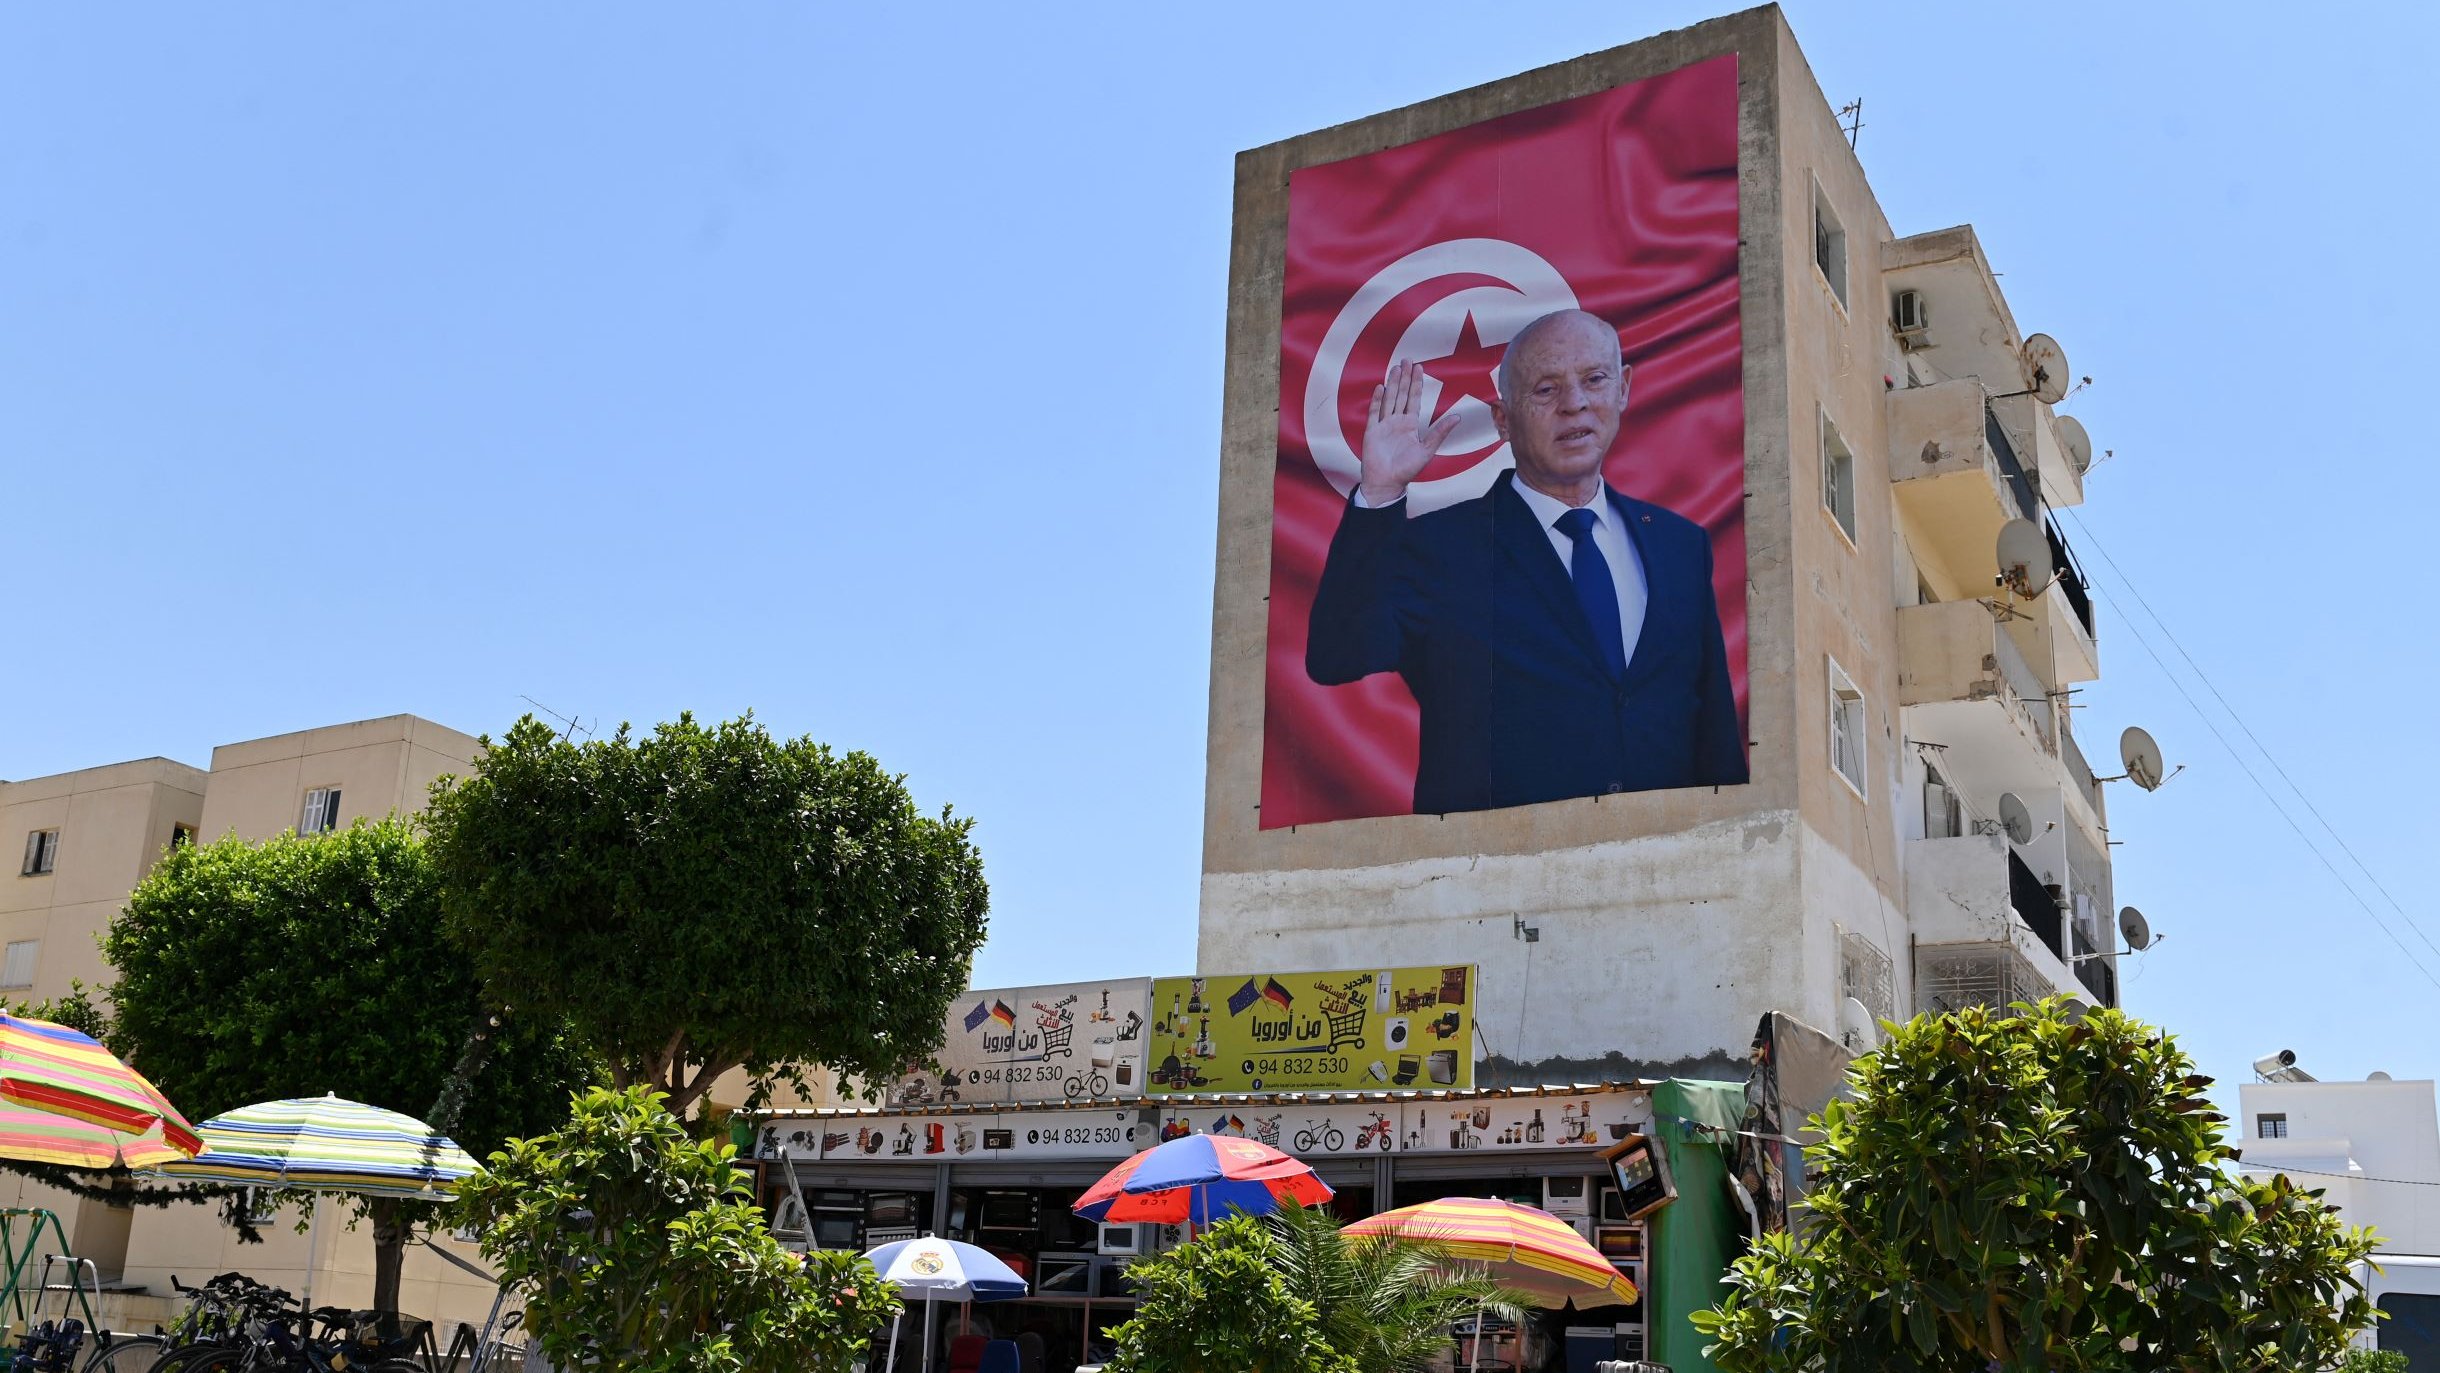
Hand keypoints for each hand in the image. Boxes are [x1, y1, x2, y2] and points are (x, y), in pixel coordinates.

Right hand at [1358, 360, 1460, 505]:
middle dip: (1404, 377)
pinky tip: (1380, 387)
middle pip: (1401, 395)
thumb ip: (1440, 432)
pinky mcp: (1372, 431)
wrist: (1387, 483)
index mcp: (1410, 425)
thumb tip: (1458, 417)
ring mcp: (1383, 425)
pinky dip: (1377, 400)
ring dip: (1392, 384)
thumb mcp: (1427, 450)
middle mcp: (1397, 422)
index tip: (1419, 367)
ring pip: (1389, 399)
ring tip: (1395, 368)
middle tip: (1406, 360)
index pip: (1414, 399)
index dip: (1417, 383)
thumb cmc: (1407, 470)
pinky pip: (1374, 413)